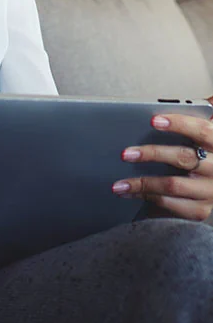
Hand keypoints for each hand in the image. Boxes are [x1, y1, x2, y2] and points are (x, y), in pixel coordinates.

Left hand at [113, 96, 212, 220]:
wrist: (212, 185)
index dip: (178, 124)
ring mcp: (210, 191)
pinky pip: (171, 204)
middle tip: (125, 154)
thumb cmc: (200, 155)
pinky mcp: (201, 210)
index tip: (153, 121)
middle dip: (151, 154)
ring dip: (142, 183)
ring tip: (119, 183)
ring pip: (173, 184)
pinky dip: (147, 197)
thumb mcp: (199, 138)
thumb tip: (153, 111)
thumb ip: (186, 126)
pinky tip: (130, 193)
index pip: (201, 130)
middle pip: (183, 157)